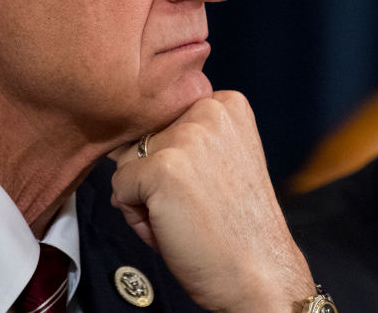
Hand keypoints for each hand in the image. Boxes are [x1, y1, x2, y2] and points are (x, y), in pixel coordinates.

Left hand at [109, 90, 314, 311]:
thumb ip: (183, 140)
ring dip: (143, 195)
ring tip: (183, 217)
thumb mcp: (220, 159)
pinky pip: (118, 188)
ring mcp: (186, 137)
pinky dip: (135, 215)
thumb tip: (119, 146)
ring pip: (127, 162)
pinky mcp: (164, 168)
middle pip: (144, 139)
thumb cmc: (237, 227)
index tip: (205, 185)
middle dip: (155, 176)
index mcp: (226, 104)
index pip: (165, 121)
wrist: (259, 273)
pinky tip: (172, 226)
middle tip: (194, 206)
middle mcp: (208, 110)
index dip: (174, 160)